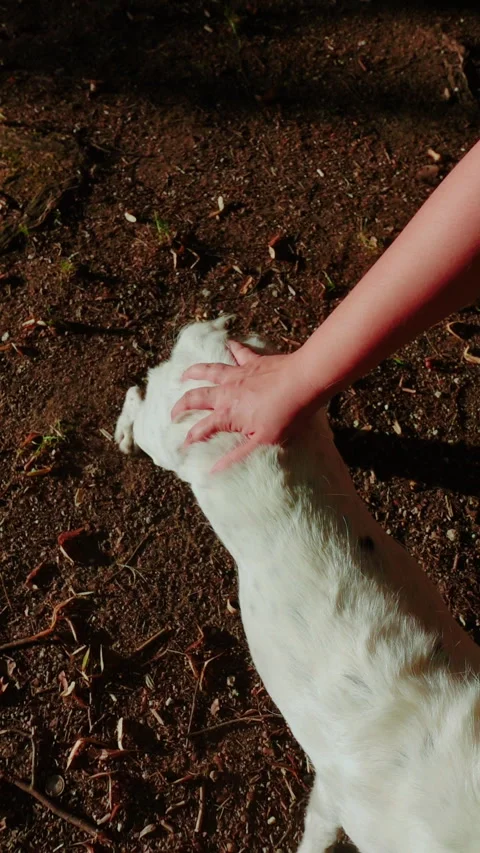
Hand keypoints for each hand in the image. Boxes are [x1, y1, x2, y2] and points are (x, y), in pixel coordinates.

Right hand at [170, 340, 313, 470]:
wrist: (303, 382)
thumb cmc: (286, 415)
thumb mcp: (262, 442)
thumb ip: (236, 456)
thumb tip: (213, 471)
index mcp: (227, 414)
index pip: (201, 428)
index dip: (190, 438)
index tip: (182, 446)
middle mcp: (226, 392)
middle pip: (196, 397)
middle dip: (181, 405)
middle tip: (173, 412)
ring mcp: (238, 374)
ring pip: (209, 371)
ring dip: (194, 372)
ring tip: (184, 374)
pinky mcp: (252, 362)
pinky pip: (237, 352)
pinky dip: (231, 347)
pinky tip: (227, 343)